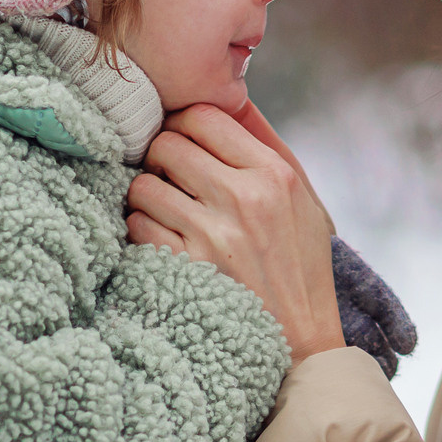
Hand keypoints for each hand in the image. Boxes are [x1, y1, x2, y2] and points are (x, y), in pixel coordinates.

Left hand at [127, 101, 344, 359]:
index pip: (204, 116)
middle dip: (161, 159)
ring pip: (144, 183)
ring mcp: (213, 234)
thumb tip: (230, 97)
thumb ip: (268, 145)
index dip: (184, 125)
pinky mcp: (184, 267)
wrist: (299, 344)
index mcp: (274, 174)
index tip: (184, 144)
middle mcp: (245, 198)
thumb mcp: (304, 201)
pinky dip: (143, 230)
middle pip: (166, 143)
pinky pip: (137, 225)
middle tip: (171, 180)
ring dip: (148, 197)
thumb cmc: (299, 266)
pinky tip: (163, 241)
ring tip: (167, 213)